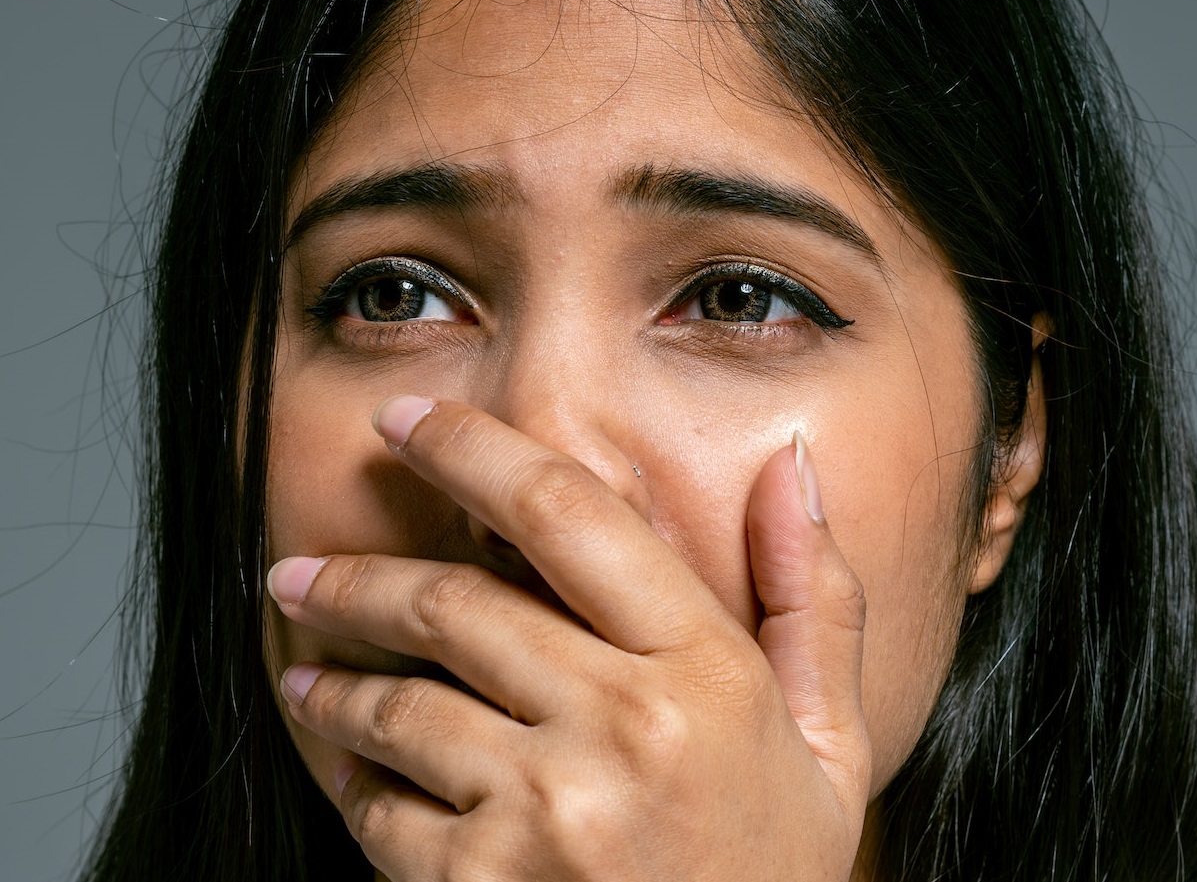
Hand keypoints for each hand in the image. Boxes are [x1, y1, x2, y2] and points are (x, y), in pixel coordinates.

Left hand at [268, 396, 870, 880]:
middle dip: (358, 575)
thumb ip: (812, 600)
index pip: (565, 514)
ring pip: (397, 704)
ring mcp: (542, 813)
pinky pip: (380, 810)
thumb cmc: (771, 872)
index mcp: (705, 672)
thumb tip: (788, 469)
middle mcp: (620, 729)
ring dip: (333, 678)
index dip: (471, 450)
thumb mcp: (831, 743)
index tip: (409, 421)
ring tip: (307, 666)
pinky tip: (350, 770)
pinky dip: (352, 780)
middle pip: (453, 602)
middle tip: (304, 572)